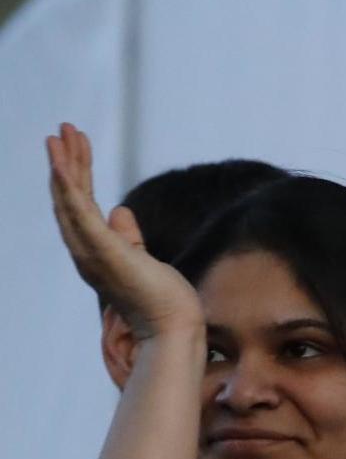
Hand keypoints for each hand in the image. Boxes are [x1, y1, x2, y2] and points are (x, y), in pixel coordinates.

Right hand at [46, 124, 200, 340]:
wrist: (172, 328)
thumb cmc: (161, 300)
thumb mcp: (142, 259)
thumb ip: (128, 236)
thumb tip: (120, 211)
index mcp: (95, 250)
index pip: (80, 205)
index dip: (75, 175)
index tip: (75, 146)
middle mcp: (86, 251)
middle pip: (69, 198)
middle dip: (66, 162)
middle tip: (62, 130)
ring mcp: (91, 252)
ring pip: (70, 200)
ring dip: (64, 166)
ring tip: (59, 136)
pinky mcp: (103, 251)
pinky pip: (81, 214)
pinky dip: (69, 189)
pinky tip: (64, 165)